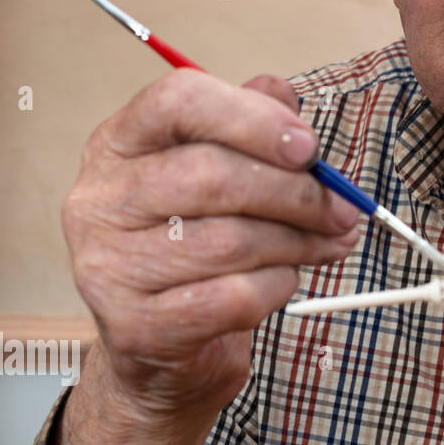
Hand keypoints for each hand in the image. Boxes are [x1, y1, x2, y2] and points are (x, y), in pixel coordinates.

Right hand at [61, 70, 360, 426]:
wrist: (163, 343)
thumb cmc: (200, 242)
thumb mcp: (226, 172)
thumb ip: (254, 128)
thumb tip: (286, 100)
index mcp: (119, 144)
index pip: (177, 101)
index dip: (254, 119)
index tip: (310, 148)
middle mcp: (99, 199)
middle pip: (212, 175)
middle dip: (297, 194)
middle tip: (344, 211)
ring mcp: (107, 266)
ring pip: (231, 241)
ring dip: (298, 243)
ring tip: (326, 244)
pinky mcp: (134, 326)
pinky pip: (234, 297)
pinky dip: (278, 286)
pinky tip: (283, 281)